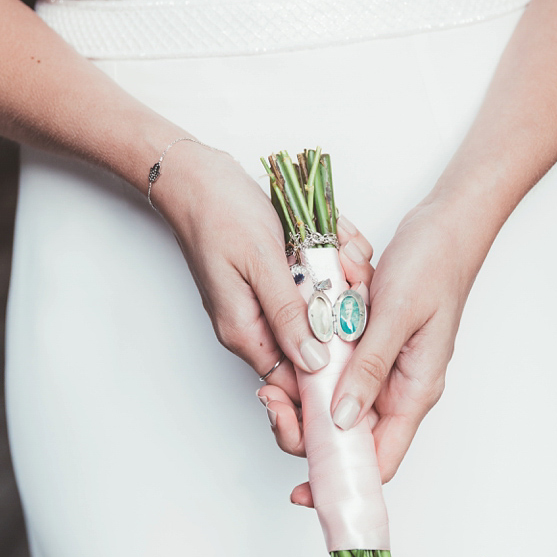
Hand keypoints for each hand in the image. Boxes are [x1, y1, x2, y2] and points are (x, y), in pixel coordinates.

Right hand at [151, 137, 372, 397]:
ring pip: (321, 309)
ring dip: (341, 278)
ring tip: (342, 248)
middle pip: (315, 342)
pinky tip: (333, 236)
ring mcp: (267, 300)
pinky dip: (331, 259)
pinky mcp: (277, 278)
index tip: (359, 336)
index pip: (292, 380)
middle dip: (343, 311)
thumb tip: (313, 363)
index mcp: (245, 331)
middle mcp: (256, 323)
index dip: (330, 371)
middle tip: (351, 274)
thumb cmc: (219, 214)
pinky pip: (315, 282)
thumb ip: (288, 316)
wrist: (197, 176)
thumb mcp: (261, 264)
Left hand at [261, 198, 465, 505]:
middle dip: (307, 433)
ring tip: (274, 383)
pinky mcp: (373, 349)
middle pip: (351, 440)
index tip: (303, 489)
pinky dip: (314, 373)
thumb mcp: (395, 315)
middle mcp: (400, 389)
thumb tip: (343, 419)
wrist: (447, 224)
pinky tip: (294, 358)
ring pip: (339, 408)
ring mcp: (386, 370)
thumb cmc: (434, 264)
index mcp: (414, 390)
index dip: (340, 480)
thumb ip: (368, 368)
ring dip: (305, 401)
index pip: (378, 461)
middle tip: (272, 406)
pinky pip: (339, 375)